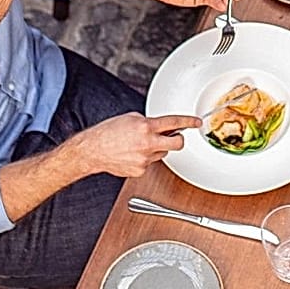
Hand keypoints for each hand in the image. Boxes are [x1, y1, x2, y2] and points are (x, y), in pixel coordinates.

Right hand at [73, 112, 198, 177]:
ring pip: (162, 153)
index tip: (196, 122)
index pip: (174, 122)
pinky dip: (145, 159)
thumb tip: (162, 126)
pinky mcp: (140, 170)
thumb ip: (149, 122)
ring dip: (156, 149)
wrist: (93, 150)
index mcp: (146, 127)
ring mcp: (145, 158)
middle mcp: (148, 143)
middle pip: (177, 143)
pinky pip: (150, 163)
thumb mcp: (131, 118)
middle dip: (178, 140)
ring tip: (139, 145)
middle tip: (174, 137)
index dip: (189, 122)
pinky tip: (132, 154)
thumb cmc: (108, 132)